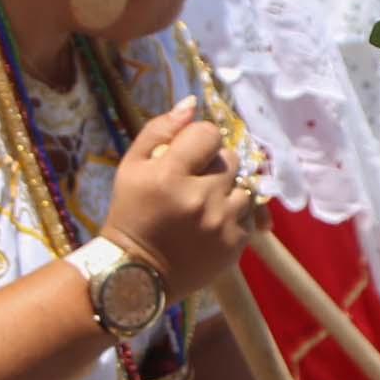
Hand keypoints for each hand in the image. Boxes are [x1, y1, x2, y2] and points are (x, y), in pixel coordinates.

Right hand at [99, 96, 259, 298]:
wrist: (136, 275)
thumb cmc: (130, 214)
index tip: (189, 154)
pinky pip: (249, 216)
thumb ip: (160, 130)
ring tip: (205, 204)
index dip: (200, 140)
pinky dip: (233, 216)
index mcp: (170, 175)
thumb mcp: (131, 167)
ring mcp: (221, 223)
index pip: (209, 134)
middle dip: (214, 165)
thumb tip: (192, 104)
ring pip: (244, 187)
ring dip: (227, 191)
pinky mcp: (234, 245)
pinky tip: (212, 223)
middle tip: (195, 182)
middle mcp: (200, 198)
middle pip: (230, 159)